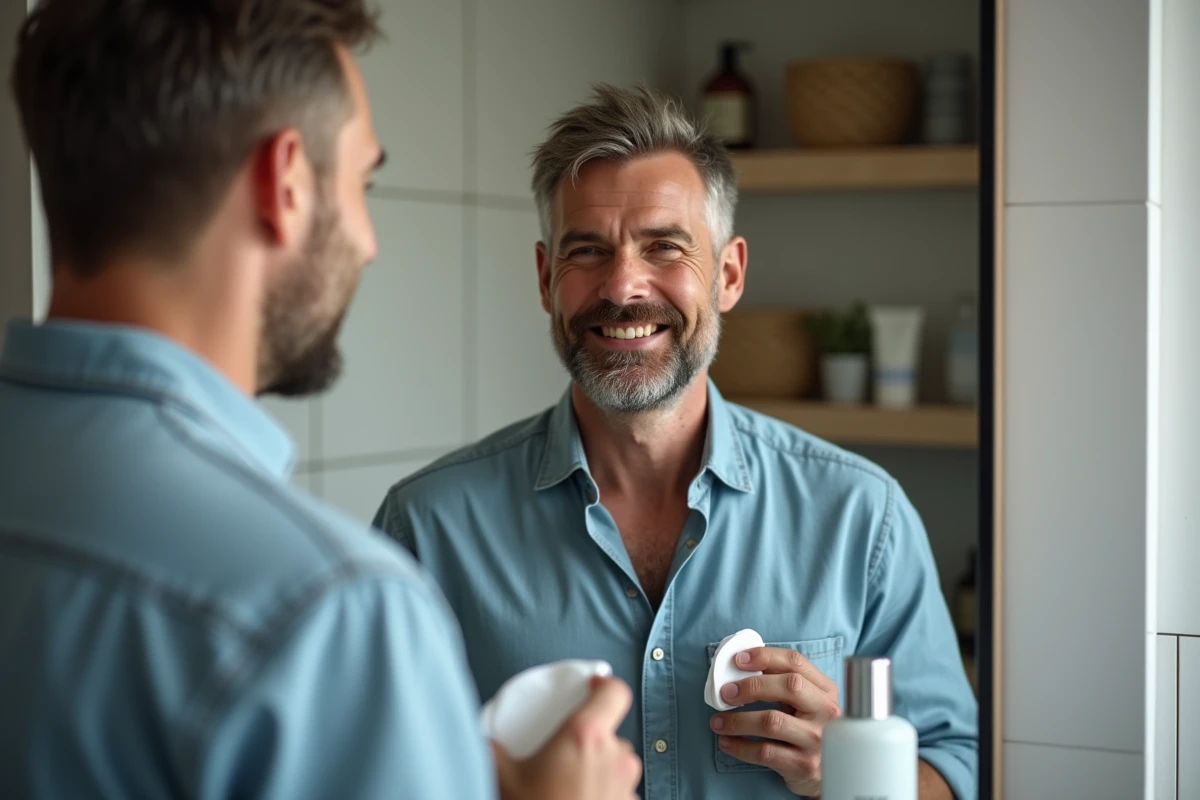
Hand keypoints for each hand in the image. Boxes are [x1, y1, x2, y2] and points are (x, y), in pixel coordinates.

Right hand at [494, 676, 641, 799]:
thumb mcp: (503, 779)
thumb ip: (494, 751)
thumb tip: (482, 740)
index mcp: (585, 736)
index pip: (615, 692)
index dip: (605, 684)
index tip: (591, 686)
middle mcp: (614, 758)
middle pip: (612, 733)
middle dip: (591, 740)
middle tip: (564, 754)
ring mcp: (626, 788)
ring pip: (618, 765)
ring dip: (600, 769)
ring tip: (570, 785)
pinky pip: (620, 793)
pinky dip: (604, 794)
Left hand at [709, 647, 841, 796]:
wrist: (827, 772)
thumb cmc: (808, 729)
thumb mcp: (807, 703)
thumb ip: (784, 682)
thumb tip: (741, 667)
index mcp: (825, 690)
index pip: (796, 662)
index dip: (766, 656)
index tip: (739, 659)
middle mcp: (826, 712)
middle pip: (789, 686)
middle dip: (751, 686)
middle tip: (726, 693)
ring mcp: (817, 740)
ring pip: (771, 721)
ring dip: (737, 720)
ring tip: (717, 722)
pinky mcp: (804, 764)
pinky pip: (764, 752)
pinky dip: (739, 747)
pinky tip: (726, 742)